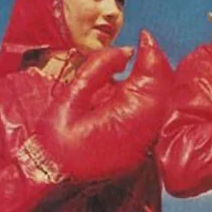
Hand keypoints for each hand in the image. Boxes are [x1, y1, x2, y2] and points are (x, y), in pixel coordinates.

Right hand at [35, 30, 172, 180]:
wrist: (49, 175)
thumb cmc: (54, 138)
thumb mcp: (70, 97)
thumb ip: (97, 70)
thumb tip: (126, 51)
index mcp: (126, 118)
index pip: (151, 78)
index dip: (151, 53)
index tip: (145, 36)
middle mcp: (142, 133)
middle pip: (162, 89)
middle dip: (155, 64)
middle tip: (144, 44)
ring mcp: (143, 144)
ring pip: (161, 103)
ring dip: (154, 80)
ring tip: (141, 62)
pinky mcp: (139, 149)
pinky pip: (153, 117)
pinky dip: (149, 97)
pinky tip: (136, 87)